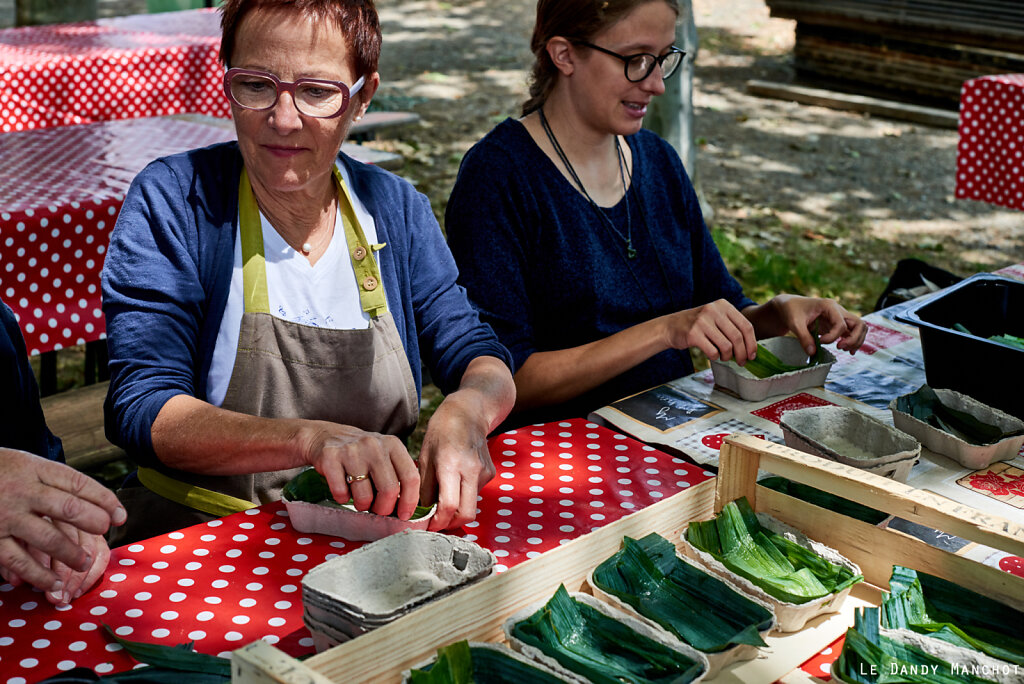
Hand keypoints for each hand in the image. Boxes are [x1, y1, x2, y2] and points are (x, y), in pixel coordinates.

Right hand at [0, 449, 125, 593]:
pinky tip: (52, 582)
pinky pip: (17, 560)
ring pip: (47, 538)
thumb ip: (52, 481)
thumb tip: (95, 504)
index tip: (120, 515)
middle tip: (105, 532)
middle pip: (67, 507)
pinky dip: (37, 574)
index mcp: (35, 469)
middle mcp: (22, 491)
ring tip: (85, 562)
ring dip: (71, 554)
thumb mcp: (24, 464)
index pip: (78, 483)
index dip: (104, 499)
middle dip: (93, 522)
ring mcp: (6, 516)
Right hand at [306, 425, 420, 519]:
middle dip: (384, 508)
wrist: (326, 436)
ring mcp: (352, 450)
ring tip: (359, 498)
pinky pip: (341, 493)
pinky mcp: (330, 457)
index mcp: (392, 444)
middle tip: (377, 509)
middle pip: (389, 490)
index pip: (410, 476)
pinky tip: (343, 491)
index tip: (404, 514)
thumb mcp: (385, 455)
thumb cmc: (362, 454)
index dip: (410, 500)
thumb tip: (406, 508)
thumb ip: (398, 476)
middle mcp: (374, 445)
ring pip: (364, 496)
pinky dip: (342, 499)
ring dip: (362, 505)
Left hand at [417, 392, 495, 530]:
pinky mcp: (490, 473)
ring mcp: (484, 472)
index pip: (449, 506)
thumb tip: (422, 513)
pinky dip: (464, 497)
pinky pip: (476, 494)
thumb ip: (425, 486)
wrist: (470, 411)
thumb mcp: (425, 454)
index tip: (427, 527)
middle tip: (436, 523)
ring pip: (472, 506)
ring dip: (457, 510)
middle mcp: (471, 469)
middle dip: (451, 524)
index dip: (438, 522)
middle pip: (466, 514)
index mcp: (450, 463)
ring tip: (442, 501)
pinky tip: (455, 485)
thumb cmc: (442, 429)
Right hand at [662, 299, 757, 364]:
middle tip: (741, 362)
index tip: (752, 355)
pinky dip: (715, 357)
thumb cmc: (698, 325)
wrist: (670, 326)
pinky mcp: (693, 334)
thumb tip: (751, 348)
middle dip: (742, 354)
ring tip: (724, 358)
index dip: (752, 343)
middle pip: (737, 337)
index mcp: (723, 305)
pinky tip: (713, 355)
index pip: (746, 325)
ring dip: (727, 357)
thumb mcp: (716, 317)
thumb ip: (732, 327)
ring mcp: (702, 321)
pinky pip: (713, 351)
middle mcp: (713, 310)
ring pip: (726, 346)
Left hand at [771, 294, 867, 355]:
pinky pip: (852, 332)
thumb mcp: (794, 323)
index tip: (819, 341)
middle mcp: (838, 310)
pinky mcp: (837, 324)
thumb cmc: (792, 311)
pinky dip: (853, 341)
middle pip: (858, 324)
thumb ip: (803, 337)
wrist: (789, 306)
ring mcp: (839, 317)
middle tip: (840, 347)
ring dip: (856, 340)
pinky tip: (849, 351)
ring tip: (844, 350)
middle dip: (853, 339)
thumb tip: (812, 353)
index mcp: (829, 306)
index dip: (832, 337)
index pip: (840, 324)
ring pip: (859, 328)